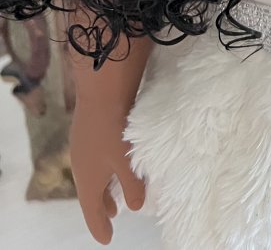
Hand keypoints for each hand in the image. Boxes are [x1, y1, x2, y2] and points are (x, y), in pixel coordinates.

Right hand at [69, 100, 145, 244]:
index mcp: (88, 180)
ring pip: (92, 177)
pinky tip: (113, 164)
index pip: (92, 211)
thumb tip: (134, 207)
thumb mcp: (127, 162)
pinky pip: (93, 162)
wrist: (101, 91)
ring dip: (103, 188)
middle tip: (112, 217)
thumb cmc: (115, 130)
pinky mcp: (87, 133)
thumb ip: (132, 186)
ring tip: (114, 195)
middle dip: (101, 207)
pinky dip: (103, 171)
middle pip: (90, 194)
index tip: (107, 239)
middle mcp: (81, 167)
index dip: (100, 226)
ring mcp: (82, 149)